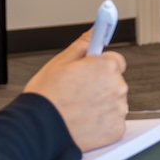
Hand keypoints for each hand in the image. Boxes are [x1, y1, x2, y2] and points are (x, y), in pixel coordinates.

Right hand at [25, 34, 127, 151]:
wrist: (40, 128)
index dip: (99, 65)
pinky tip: (84, 120)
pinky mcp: (116, 129)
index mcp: (106, 66)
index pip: (115, 60)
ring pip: (114, 101)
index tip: (91, 71)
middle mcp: (118, 86)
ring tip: (78, 107)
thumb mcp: (61, 61)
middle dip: (100, 84)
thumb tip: (96, 30)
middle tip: (77, 91)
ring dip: (101, 103)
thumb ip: (84, 43)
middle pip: (115, 81)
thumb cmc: (47, 96)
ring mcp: (118, 109)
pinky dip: (102, 122)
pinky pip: (113, 121)